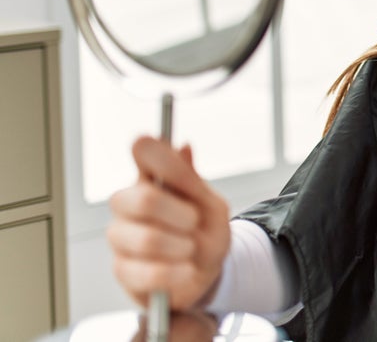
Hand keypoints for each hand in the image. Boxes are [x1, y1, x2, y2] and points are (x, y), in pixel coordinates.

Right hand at [107, 138, 230, 311]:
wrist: (204, 273)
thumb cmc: (204, 232)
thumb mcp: (211, 205)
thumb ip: (193, 181)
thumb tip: (184, 147)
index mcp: (152, 177)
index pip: (144, 150)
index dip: (160, 154)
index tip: (179, 169)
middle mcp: (128, 203)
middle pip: (143, 199)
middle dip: (181, 214)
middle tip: (195, 222)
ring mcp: (121, 237)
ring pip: (147, 240)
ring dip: (182, 247)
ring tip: (191, 250)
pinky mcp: (122, 271)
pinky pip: (147, 272)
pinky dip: (176, 272)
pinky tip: (185, 270)